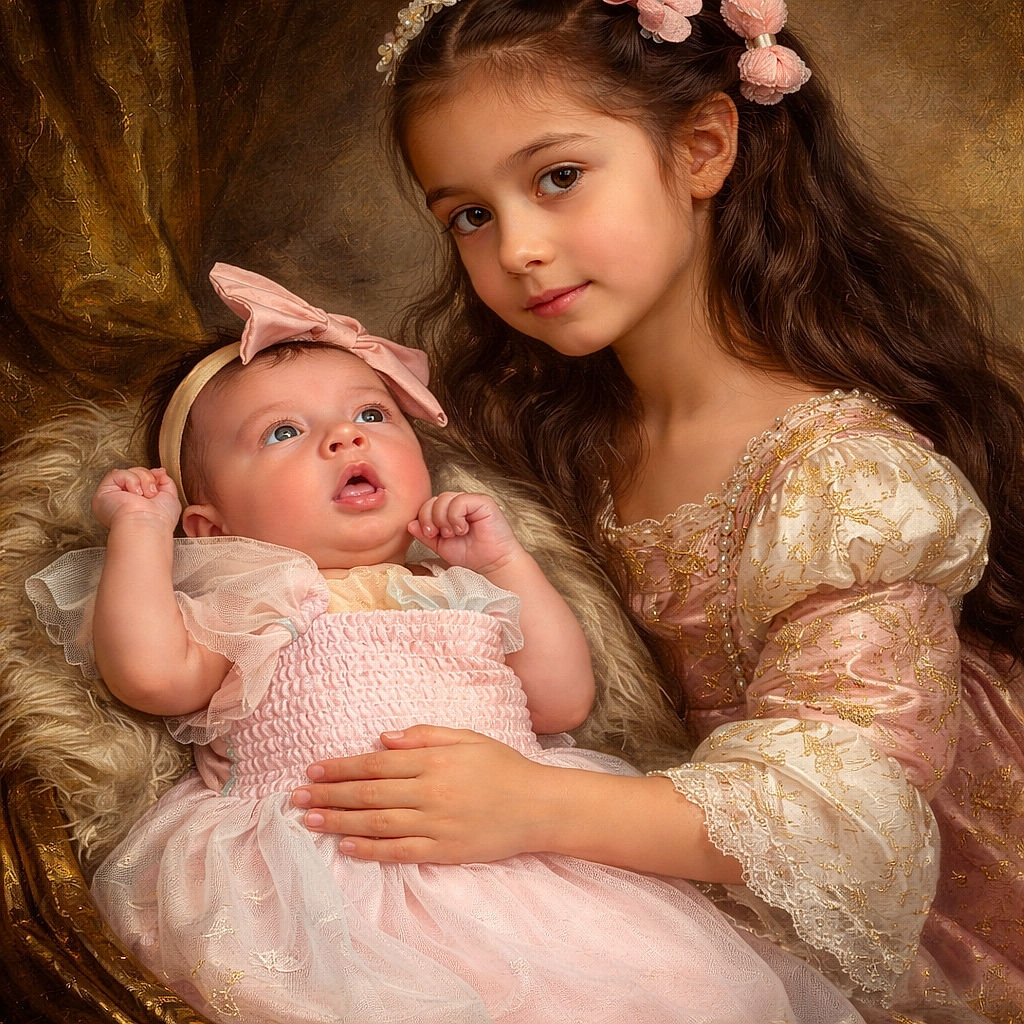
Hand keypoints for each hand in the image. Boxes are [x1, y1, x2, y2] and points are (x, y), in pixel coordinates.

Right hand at [91, 467, 180, 529]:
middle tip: (152, 494)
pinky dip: (132, 480)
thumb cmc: (160, 520)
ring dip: (142, 481)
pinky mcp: (104, 492)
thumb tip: (159, 471)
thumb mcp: (170, 497)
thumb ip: (165, 482)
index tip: (159, 483)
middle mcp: (123, 500)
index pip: (142, 480)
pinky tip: (135, 494)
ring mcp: (112, 496)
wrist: (149, 524)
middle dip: (148, 479)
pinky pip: (118, 473)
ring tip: (144, 496)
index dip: (152, 478)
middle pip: (136, 473)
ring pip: (129, 472)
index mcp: (136, 504)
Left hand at [291, 726, 548, 863]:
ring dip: (339, 822)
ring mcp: (436, 823)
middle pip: (369, 793)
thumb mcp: (467, 738)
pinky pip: (400, 851)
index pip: (376, 763)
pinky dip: (370, 850)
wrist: (539, 806)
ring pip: (377, 823)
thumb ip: (425, 735)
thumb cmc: (503, 767)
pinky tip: (346, 847)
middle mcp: (431, 791)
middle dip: (329, 795)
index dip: (341, 767)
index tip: (312, 770)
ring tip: (309, 821)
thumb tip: (382, 737)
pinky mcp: (444, 850)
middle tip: (295, 797)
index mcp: (434, 760)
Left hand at [408, 492, 521, 574]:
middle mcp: (459, 504)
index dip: (424, 518)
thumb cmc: (472, 556)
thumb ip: (425, 535)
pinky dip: (456, 517)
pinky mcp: (482, 502)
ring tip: (455, 533)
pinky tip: (463, 529)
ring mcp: (471, 501)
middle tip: (442, 535)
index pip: (428, 504)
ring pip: (444, 498)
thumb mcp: (441, 546)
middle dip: (432, 519)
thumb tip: (410, 524)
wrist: (492, 564)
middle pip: (434, 500)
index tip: (430, 535)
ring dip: (444, 519)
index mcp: (449, 512)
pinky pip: (459, 501)